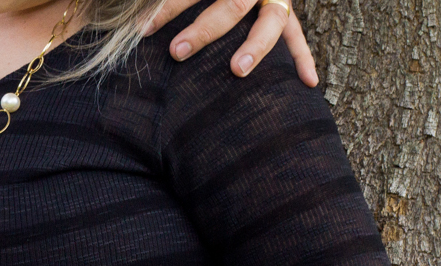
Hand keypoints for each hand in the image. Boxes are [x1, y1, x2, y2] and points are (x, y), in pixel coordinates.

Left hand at [146, 0, 318, 86]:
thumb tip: (133, 22)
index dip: (167, 8)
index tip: (142, 29)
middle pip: (231, 5)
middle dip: (204, 30)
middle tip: (177, 52)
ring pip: (270, 23)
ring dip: (254, 48)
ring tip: (236, 70)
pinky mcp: (286, 13)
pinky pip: (297, 37)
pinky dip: (303, 59)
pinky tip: (307, 83)